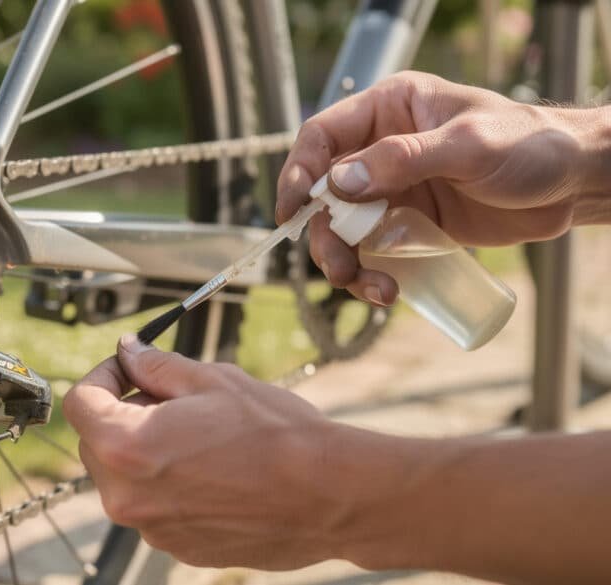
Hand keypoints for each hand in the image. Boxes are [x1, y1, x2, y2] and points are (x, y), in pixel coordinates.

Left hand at [62, 335, 356, 569]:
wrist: (330, 495)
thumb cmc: (276, 435)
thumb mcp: (212, 381)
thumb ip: (156, 366)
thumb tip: (130, 352)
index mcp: (127, 447)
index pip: (80, 403)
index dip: (102, 375)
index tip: (127, 368)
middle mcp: (128, 497)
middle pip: (97, 443)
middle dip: (124, 413)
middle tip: (170, 397)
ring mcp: (153, 529)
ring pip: (127, 477)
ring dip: (147, 451)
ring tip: (201, 435)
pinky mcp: (179, 548)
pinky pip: (156, 507)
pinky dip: (170, 485)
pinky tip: (215, 469)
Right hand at [276, 71, 610, 305]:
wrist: (573, 184)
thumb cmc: (529, 145)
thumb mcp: (467, 146)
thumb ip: (402, 159)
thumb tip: (337, 183)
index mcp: (389, 110)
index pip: (323, 137)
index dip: (298, 172)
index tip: (291, 211)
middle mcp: (381, 149)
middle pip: (325, 193)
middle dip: (326, 235)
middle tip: (341, 267)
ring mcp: (393, 189)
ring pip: (344, 229)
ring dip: (346, 262)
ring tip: (372, 288)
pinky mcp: (409, 225)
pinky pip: (373, 252)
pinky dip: (373, 275)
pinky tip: (390, 291)